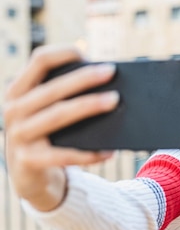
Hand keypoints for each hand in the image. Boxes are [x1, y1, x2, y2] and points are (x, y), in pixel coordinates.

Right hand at [3, 45, 118, 210]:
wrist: (29, 176)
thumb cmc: (48, 134)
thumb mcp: (48, 110)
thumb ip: (65, 94)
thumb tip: (106, 81)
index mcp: (19, 90)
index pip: (39, 61)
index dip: (63, 53)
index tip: (88, 53)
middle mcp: (13, 110)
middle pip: (52, 88)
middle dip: (83, 78)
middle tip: (111, 72)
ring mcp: (19, 136)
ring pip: (58, 116)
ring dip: (88, 106)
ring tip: (115, 100)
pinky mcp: (29, 161)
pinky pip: (64, 155)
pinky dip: (89, 153)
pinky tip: (109, 151)